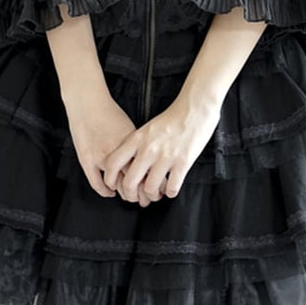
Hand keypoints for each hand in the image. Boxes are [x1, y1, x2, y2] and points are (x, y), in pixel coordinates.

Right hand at [63, 90, 152, 205]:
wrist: (87, 103)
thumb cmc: (109, 112)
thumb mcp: (129, 129)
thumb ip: (137, 147)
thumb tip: (147, 160)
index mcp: (132, 144)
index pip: (147, 172)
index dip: (153, 185)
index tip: (157, 189)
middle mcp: (118, 152)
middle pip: (134, 182)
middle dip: (141, 194)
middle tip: (145, 198)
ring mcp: (101, 157)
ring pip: (117, 186)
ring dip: (124, 194)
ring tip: (130, 196)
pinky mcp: (87, 160)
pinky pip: (97, 184)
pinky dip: (106, 191)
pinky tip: (111, 191)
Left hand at [102, 93, 221, 202]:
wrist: (195, 108)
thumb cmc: (173, 117)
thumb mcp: (147, 128)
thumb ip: (137, 145)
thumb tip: (128, 163)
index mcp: (137, 139)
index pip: (113, 163)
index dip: (110, 179)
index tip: (114, 185)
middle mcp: (148, 149)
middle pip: (129, 182)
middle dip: (132, 194)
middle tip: (137, 196)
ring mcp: (165, 157)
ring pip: (150, 189)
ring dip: (153, 195)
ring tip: (156, 193)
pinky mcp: (182, 162)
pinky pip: (171, 188)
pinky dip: (170, 192)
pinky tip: (171, 188)